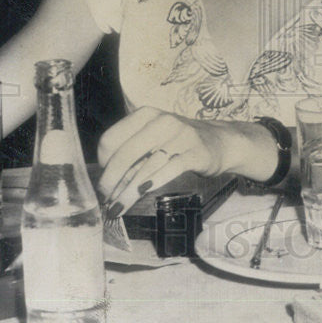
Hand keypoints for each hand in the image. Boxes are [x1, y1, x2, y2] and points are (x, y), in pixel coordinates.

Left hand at [96, 107, 230, 218]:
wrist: (219, 142)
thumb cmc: (177, 141)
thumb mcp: (152, 136)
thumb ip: (131, 149)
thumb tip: (105, 179)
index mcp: (145, 114)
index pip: (110, 139)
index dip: (102, 163)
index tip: (105, 179)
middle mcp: (162, 121)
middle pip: (125, 154)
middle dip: (111, 181)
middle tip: (107, 199)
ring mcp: (181, 135)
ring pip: (145, 167)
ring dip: (128, 191)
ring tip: (117, 207)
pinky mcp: (195, 152)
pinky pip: (169, 170)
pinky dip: (152, 184)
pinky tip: (141, 194)